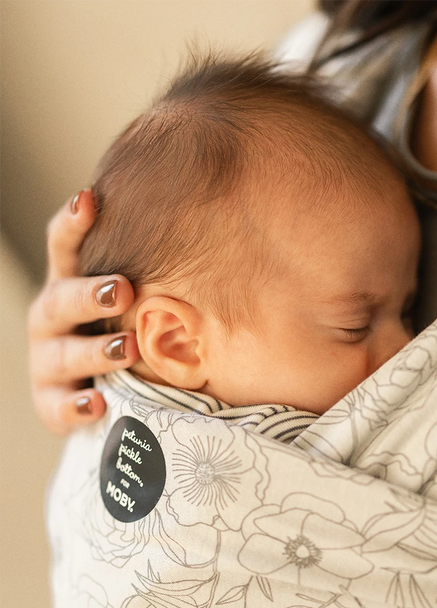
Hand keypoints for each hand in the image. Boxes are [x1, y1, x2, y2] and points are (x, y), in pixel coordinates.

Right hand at [28, 189, 138, 433]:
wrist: (106, 392)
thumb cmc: (127, 330)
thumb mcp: (137, 301)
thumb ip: (155, 274)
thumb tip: (216, 228)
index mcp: (71, 285)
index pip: (65, 248)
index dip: (73, 224)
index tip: (89, 199)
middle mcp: (52, 318)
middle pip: (60, 300)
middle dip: (89, 294)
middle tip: (124, 289)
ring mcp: (48, 361)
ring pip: (60, 354)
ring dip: (93, 351)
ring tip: (128, 348)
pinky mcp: (52, 402)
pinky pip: (59, 406)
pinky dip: (76, 406)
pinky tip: (98, 404)